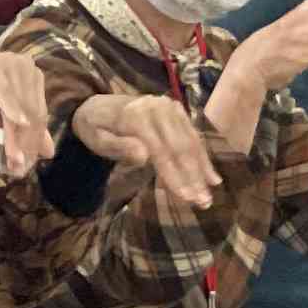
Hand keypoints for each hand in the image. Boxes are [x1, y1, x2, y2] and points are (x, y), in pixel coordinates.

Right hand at [0, 48, 57, 175]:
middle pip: (32, 111)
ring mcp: (11, 65)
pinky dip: (11, 112)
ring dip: (18, 137)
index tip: (30, 165)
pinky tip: (17, 127)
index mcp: (32, 75)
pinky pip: (5, 95)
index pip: (39, 112)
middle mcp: (26, 66)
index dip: (35, 140)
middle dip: (27, 143)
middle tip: (21, 169)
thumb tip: (48, 152)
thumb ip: (23, 130)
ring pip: (20, 107)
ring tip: (15, 161)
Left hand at [72, 89, 220, 211]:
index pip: (161, 151)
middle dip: (193, 177)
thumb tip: (144, 156)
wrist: (96, 106)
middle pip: (181, 147)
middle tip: (204, 202)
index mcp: (136, 116)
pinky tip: (211, 177)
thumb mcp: (97, 140)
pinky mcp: (176, 110)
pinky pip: (192, 136)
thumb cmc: (96, 129)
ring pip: (191, 142)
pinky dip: (202, 157)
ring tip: (209, 194)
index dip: (175, 175)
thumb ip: (119, 148)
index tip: (187, 197)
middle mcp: (157, 108)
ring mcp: (169, 107)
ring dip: (202, 170)